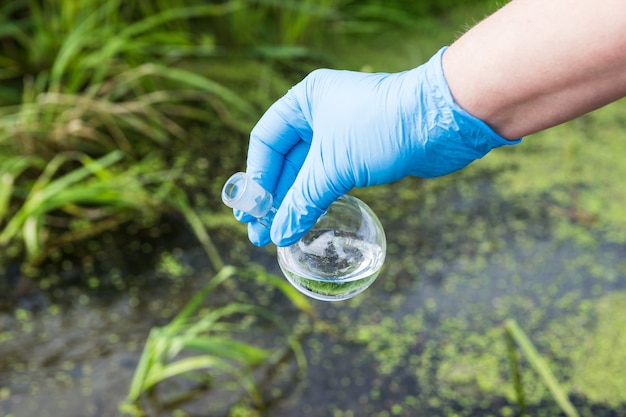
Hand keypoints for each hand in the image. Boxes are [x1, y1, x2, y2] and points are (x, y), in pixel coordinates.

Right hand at [238, 47, 519, 246]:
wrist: (443, 122)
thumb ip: (302, 200)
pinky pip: (330, 179)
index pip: (266, 141)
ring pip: (308, 172)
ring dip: (294, 202)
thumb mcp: (333, 165)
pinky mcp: (362, 153)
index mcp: (305, 101)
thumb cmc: (383, 128)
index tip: (249, 211)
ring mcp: (342, 134)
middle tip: (260, 233)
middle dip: (273, 197)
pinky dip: (317, 199)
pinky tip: (306, 221)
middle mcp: (319, 114)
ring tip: (279, 234)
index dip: (256, 177)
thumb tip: (280, 233)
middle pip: (285, 160)